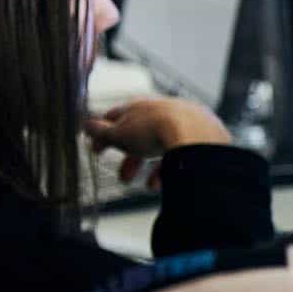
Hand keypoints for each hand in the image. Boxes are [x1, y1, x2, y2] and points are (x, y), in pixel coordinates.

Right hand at [87, 97, 231, 188]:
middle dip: (131, 158)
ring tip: (149, 185)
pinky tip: (169, 182)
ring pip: (166, 147)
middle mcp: (167, 110)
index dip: (105, 133)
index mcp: (143, 106)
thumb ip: (101, 132)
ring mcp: (189, 122)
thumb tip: (86, 127)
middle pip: (144, 136)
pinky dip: (174, 169)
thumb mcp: (119, 133)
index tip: (97, 148)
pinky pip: (186, 155)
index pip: (119, 117)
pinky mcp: (206, 138)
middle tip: (124, 177)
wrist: (196, 136)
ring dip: (154, 168)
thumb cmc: (155, 131)